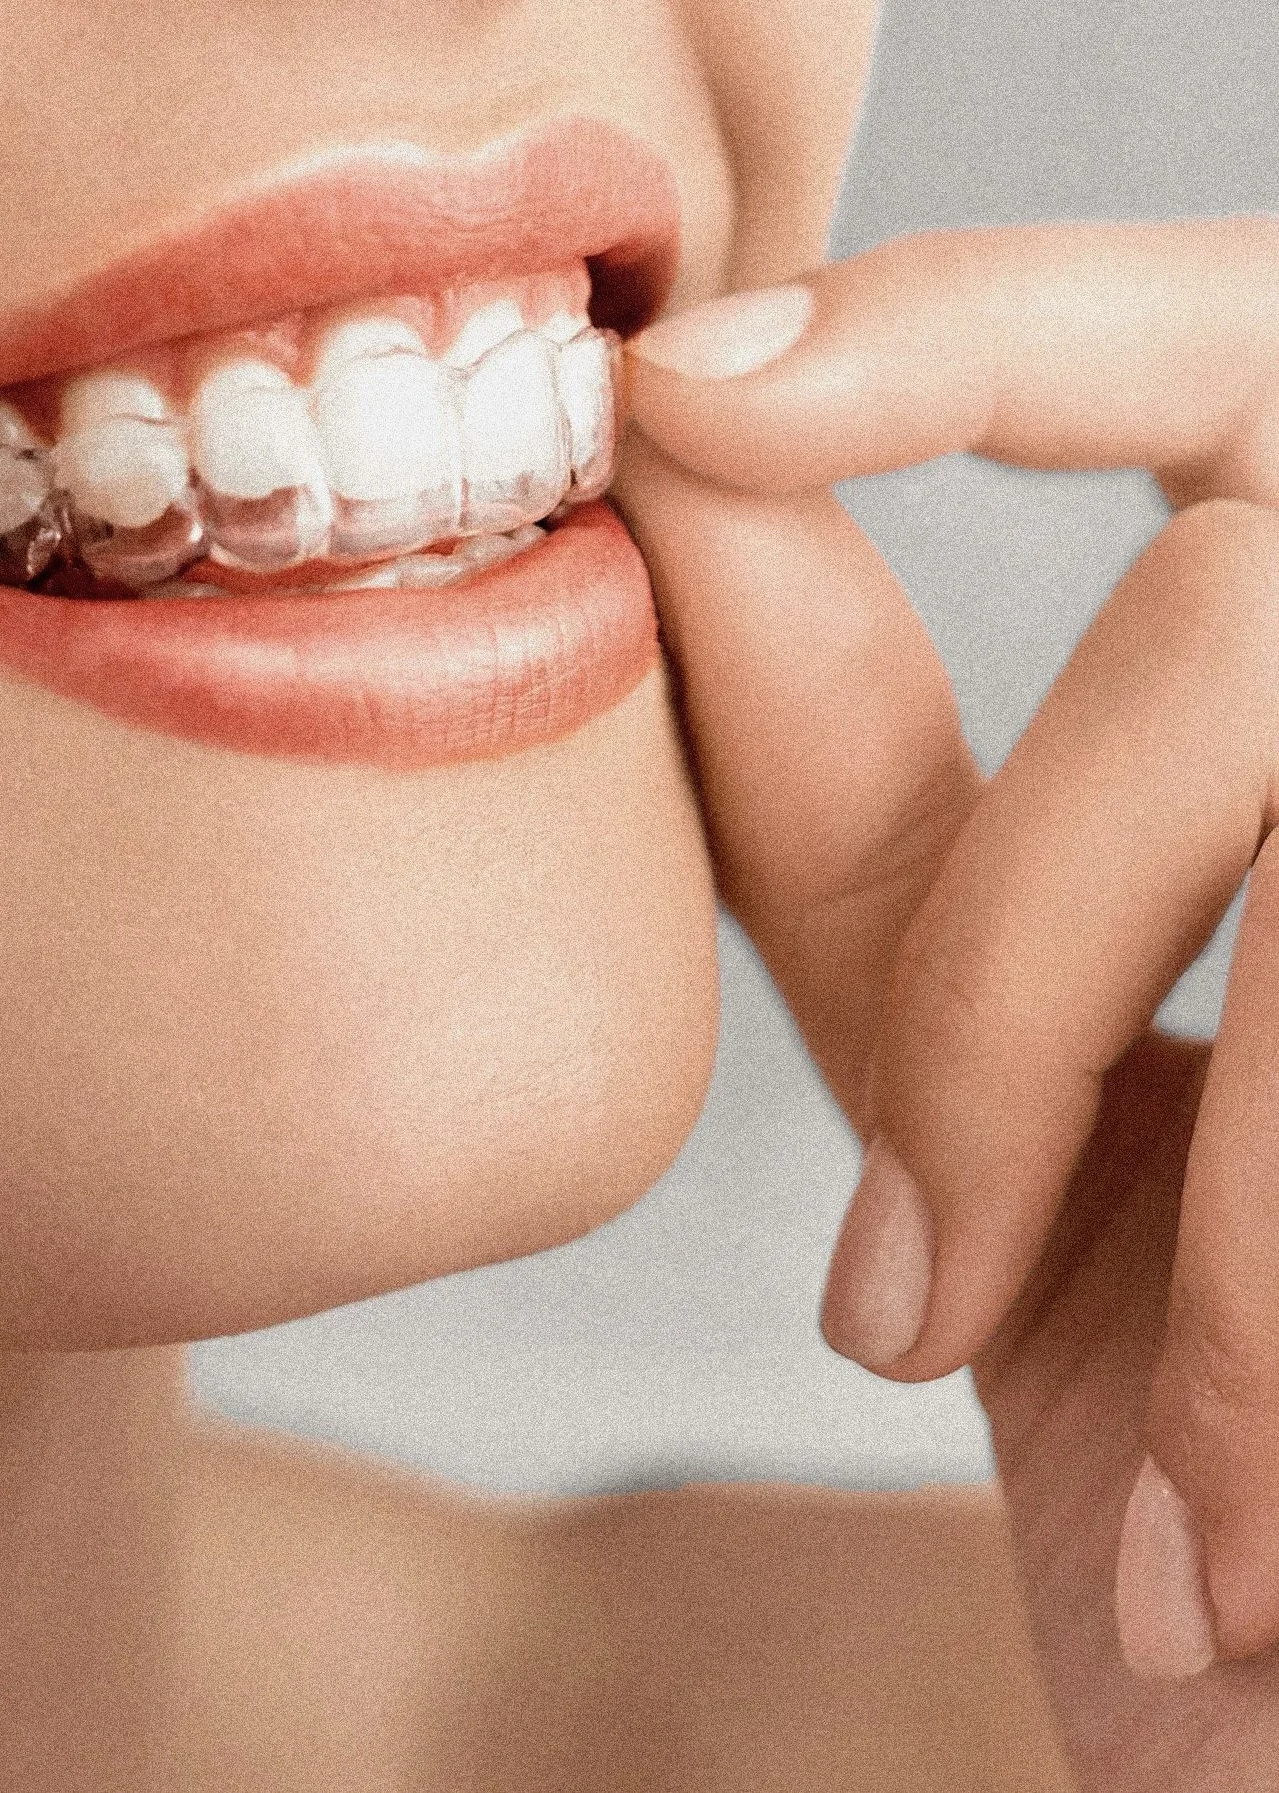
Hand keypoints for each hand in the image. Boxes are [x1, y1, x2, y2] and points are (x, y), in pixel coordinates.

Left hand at [612, 218, 1278, 1784]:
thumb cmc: (1217, 1413)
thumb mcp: (1024, 1086)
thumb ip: (865, 800)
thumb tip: (678, 472)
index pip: (1204, 336)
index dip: (962, 326)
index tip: (682, 389)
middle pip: (1243, 642)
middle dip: (1021, 976)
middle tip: (893, 1303)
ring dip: (1225, 1255)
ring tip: (1174, 1553)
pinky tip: (1263, 1573)